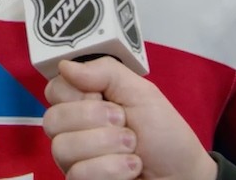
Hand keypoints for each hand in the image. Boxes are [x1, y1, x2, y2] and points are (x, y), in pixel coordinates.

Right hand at [43, 57, 217, 179]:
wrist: (182, 174)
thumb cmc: (164, 135)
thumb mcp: (141, 92)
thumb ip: (105, 72)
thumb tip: (66, 65)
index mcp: (84, 103)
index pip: (54, 89)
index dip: (79, 93)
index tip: (104, 97)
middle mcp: (73, 131)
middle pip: (53, 119)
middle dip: (96, 119)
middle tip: (124, 124)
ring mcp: (75, 160)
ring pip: (63, 148)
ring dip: (107, 146)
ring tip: (132, 149)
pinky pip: (77, 174)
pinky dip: (111, 169)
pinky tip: (130, 169)